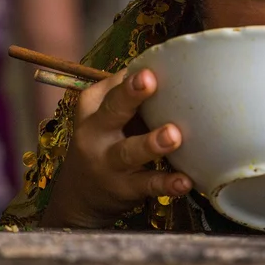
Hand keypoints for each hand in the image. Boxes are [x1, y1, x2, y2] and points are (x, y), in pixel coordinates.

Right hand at [41, 69, 190, 228]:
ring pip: (129, 151)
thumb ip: (134, 96)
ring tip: (174, 136)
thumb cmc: (109, 140)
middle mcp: (96, 131)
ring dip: (152, 143)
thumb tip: (181, 69)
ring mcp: (108, 162)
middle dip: (130, 94)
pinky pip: (147, 184)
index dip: (132, 77)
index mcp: (94, 106)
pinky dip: (167, 183)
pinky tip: (185, 181)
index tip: (149, 68)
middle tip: (148, 80)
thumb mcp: (109, 116)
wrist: (80, 195)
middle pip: (113, 110)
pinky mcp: (124, 188)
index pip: (114, 85)